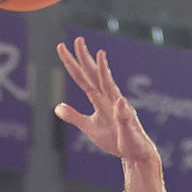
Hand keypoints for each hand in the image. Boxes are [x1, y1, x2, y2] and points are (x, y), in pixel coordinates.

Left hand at [54, 37, 158, 164]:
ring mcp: (120, 109)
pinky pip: (124, 115)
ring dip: (105, 72)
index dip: (72, 63)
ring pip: (111, 87)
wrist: (134, 152)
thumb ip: (74, 116)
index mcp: (99, 99)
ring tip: (100, 54)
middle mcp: (110, 98)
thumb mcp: (88, 126)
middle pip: (95, 75)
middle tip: (77, 39)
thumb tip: (57, 107)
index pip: (83, 78)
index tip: (61, 47)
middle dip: (85, 58)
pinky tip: (120, 101)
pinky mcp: (128, 123)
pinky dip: (121, 108)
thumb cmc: (114, 138)